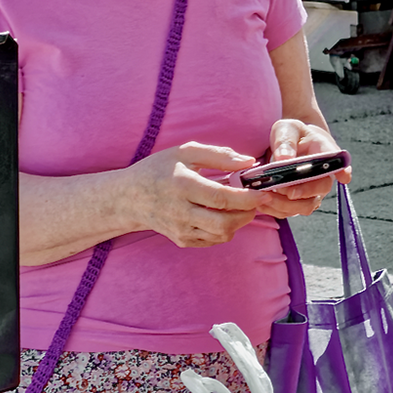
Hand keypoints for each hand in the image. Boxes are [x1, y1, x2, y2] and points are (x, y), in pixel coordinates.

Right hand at [123, 142, 267, 247]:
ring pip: (222, 234)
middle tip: (256, 200)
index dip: (247, 198)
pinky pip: (213, 240)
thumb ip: (219, 155)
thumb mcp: (185, 152)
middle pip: (224, 222)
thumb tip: (248, 161)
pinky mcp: (182, 240)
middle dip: (248, 213)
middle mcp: (180, 211)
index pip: (221, 198)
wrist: (130, 197)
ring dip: (239, 222)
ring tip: (240, 206)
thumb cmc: (160, 170)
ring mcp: (181, 229)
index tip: (263, 193)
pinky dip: (226, 229)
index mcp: (182, 185)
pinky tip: (223, 214)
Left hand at [266, 119, 351, 204]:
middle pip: (322, 187)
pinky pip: (291, 211)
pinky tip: (263, 201)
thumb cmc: (291, 135)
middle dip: (304, 191)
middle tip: (284, 190)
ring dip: (286, 204)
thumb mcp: (286, 129)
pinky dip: (276, 209)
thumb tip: (284, 158)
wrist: (289, 146)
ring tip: (266, 196)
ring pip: (307, 205)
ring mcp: (314, 191)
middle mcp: (324, 174)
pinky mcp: (300, 201)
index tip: (344, 177)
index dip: (343, 170)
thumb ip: (285, 141)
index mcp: (325, 151)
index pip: (338, 161)